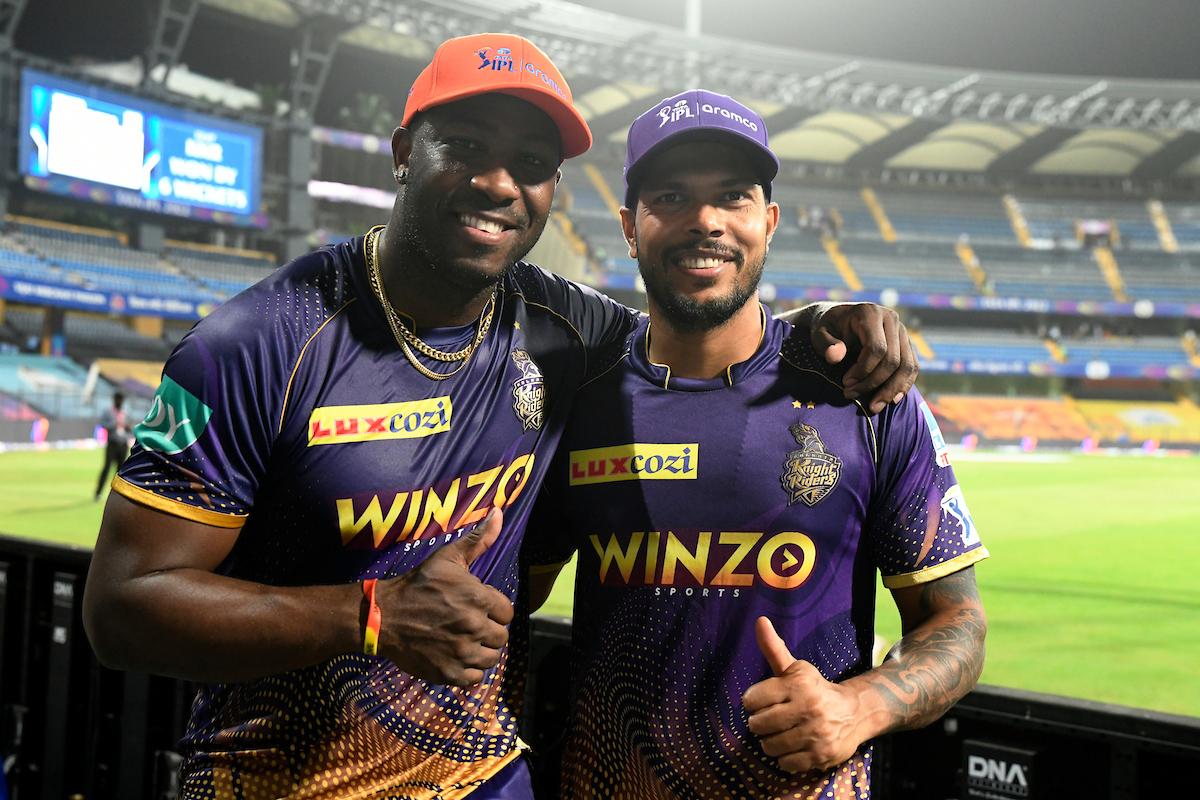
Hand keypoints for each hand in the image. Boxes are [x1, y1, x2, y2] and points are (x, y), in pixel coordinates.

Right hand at [377, 507, 513, 685]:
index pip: (507, 612)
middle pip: (501, 637)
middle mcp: (474, 627)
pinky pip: (474, 679)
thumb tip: (499, 512)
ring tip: (463, 641)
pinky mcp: (448, 673)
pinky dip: (468, 671)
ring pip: (490, 659)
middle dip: (488, 631)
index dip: (494, 610)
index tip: (478, 607)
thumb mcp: (447, 558)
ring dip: (481, 652)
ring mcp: (461, 653)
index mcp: (479, 599)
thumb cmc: (417, 584)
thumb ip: (478, 539)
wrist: (382, 615)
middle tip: (469, 625)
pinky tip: (455, 657)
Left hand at [743, 617, 864, 773]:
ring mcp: (815, 734)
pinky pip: (785, 763)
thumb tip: (760, 620)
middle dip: (760, 723)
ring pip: (769, 746)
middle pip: (758, 725)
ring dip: (771, 741)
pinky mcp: (820, 756)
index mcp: (798, 685)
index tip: (763, 701)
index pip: (752, 699)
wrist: (854, 713)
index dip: (753, 702)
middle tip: (771, 719)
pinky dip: (785, 757)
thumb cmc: (815, 689)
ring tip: (782, 732)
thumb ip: (773, 648)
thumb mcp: (795, 668)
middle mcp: (807, 709)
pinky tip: (794, 745)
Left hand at [809, 303, 917, 413]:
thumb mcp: (819, 333)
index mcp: (870, 313)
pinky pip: (912, 367)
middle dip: (873, 383)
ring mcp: (902, 331)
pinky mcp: (906, 343)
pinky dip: (903, 385)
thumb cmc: (828, 328)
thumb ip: (825, 344)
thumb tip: (835, 356)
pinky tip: (892, 400)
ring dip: (891, 390)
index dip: (863, 370)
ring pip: (907, 366)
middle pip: (893, 359)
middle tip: (851, 394)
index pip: (877, 348)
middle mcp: (891, 319)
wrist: (839, 319)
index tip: (845, 383)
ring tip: (873, 407)